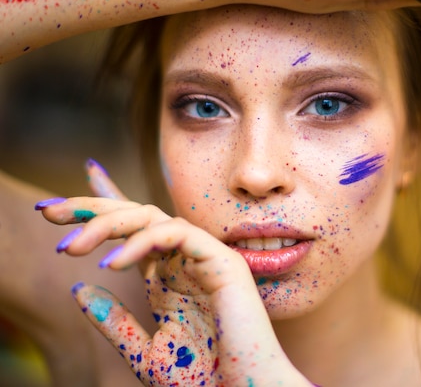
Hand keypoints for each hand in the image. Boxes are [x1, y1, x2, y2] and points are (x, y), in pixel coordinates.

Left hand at [38, 168, 308, 386]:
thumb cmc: (203, 380)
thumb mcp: (143, 352)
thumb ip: (115, 321)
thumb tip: (79, 288)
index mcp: (168, 278)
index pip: (134, 231)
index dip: (104, 206)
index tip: (64, 201)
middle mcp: (184, 262)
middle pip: (138, 216)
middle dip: (93, 208)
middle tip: (50, 212)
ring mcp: (204, 258)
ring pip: (153, 217)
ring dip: (108, 223)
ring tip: (72, 247)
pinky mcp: (221, 261)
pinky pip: (177, 233)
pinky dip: (143, 241)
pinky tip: (112, 262)